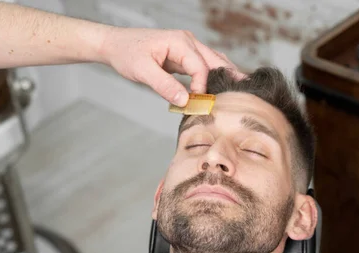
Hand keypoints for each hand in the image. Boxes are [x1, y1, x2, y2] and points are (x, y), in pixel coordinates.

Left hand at [98, 27, 244, 105]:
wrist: (115, 45)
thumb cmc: (127, 53)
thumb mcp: (142, 71)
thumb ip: (164, 86)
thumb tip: (184, 101)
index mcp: (180, 42)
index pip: (200, 66)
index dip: (202, 87)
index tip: (197, 104)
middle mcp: (187, 42)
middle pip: (214, 61)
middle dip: (227, 78)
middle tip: (243, 96)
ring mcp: (186, 48)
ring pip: (212, 62)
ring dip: (223, 76)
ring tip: (240, 91)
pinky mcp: (183, 56)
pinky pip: (202, 66)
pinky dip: (212, 77)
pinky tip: (221, 88)